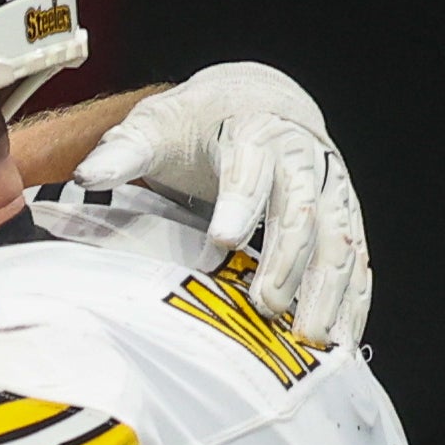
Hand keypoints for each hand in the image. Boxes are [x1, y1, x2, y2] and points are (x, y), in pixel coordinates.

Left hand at [76, 65, 371, 348]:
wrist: (256, 103)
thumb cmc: (198, 124)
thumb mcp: (157, 125)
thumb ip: (125, 149)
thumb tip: (88, 174)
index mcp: (254, 131)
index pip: (250, 164)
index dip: (239, 201)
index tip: (222, 239)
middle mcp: (303, 157)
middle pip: (304, 206)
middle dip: (287, 257)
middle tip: (267, 306)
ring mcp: (330, 187)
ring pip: (340, 236)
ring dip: (329, 288)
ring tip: (311, 338)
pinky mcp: (343, 216)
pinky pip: (357, 259)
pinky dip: (352, 300)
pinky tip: (342, 342)